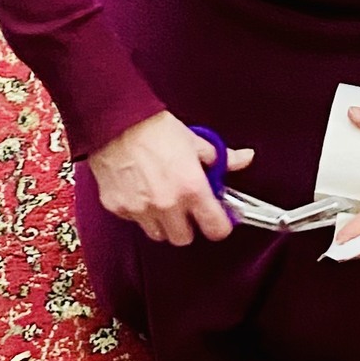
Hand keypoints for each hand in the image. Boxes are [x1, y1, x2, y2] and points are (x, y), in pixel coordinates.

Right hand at [89, 111, 253, 245]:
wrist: (115, 121)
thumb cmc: (154, 128)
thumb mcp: (195, 140)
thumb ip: (221, 157)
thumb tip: (244, 158)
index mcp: (191, 188)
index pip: (216, 229)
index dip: (219, 225)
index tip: (217, 219)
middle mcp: (167, 204)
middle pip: (184, 239)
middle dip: (187, 226)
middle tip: (185, 208)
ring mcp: (141, 209)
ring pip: (157, 233)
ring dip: (162, 222)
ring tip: (160, 198)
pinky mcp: (118, 208)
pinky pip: (134, 221)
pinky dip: (138, 212)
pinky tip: (139, 191)